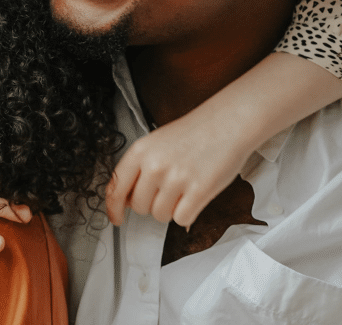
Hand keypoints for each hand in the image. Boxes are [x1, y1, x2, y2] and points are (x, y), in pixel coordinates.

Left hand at [105, 106, 249, 229]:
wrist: (228, 122)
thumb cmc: (195, 132)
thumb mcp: (157, 143)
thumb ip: (140, 168)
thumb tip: (127, 200)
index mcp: (140, 150)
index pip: (115, 187)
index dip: (113, 208)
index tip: (116, 218)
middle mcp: (154, 164)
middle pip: (139, 207)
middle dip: (152, 204)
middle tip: (168, 190)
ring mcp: (176, 178)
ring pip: (160, 215)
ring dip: (171, 209)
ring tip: (183, 188)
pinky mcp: (198, 190)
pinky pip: (181, 219)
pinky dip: (188, 213)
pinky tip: (194, 195)